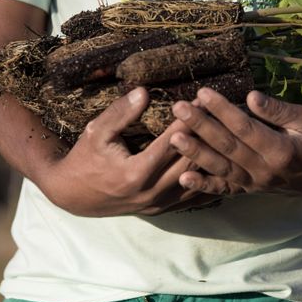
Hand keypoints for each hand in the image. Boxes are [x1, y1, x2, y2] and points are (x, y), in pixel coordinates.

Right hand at [40, 87, 217, 216]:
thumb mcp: (96, 132)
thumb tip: (144, 92)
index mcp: (136, 174)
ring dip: (212, 159)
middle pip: (190, 163)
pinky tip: (224, 165)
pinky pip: (193, 197)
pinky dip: (209, 181)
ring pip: (196, 181)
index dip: (188, 120)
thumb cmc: (85, 158)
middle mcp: (151, 193)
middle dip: (206, 137)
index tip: (202, 101)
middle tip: (222, 115)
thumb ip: (120, 113)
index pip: (171, 143)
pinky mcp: (162, 209)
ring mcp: (158, 204)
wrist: (74, 194)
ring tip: (226, 136)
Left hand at [170, 88, 301, 197]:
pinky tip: (183, 177)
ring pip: (221, 168)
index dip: (223, 110)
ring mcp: (255, 184)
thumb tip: (251, 96)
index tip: (203, 92)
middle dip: (201, 126)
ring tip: (173, 137)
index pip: (246, 127)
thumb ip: (278, 110)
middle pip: (228, 147)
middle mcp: (265, 171)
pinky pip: (224, 190)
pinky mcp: (248, 191)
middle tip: (178, 108)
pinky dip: (203, 185)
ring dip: (195, 153)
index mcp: (282, 151)